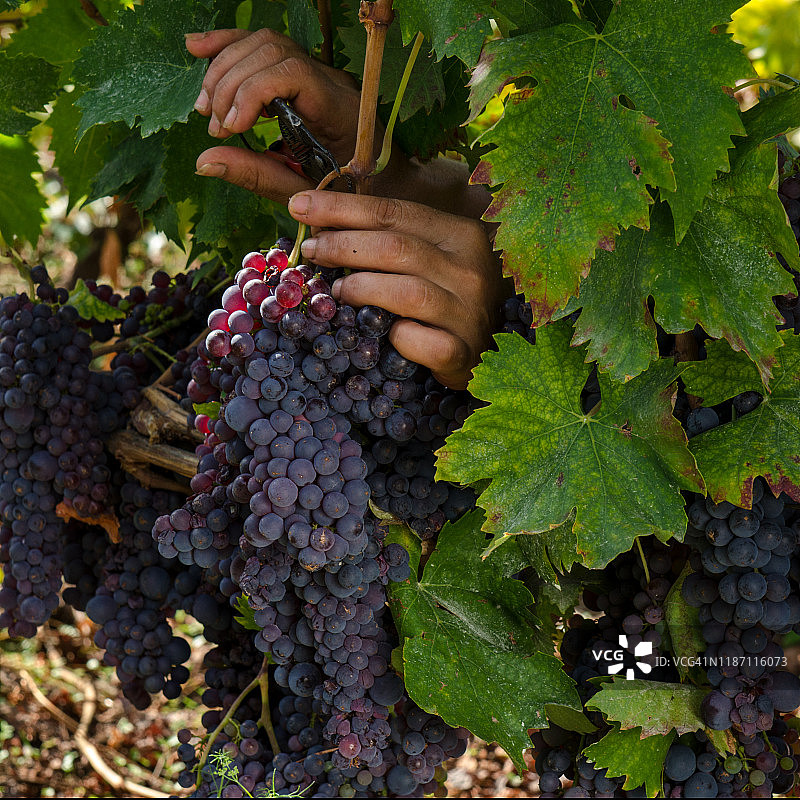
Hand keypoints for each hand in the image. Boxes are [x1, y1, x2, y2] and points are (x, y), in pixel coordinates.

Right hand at [186, 28, 491, 218]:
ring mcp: (319, 74)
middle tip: (215, 127)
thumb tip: (205, 160)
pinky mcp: (304, 75)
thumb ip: (259, 176)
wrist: (390, 185)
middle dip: (231, 85)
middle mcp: (332, 82)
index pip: (291, 73)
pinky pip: (266, 49)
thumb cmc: (356, 196)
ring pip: (264, 44)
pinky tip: (198, 50)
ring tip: (206, 111)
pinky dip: (229, 47)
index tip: (229, 129)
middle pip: (271, 51)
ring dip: (224, 70)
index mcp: (340, 110)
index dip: (251, 93)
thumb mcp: (308, 194)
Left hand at [288, 191, 507, 388]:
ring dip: (361, 288)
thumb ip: (390, 239)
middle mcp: (470, 268)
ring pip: (407, 292)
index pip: (394, 212)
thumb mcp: (429, 258)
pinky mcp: (462, 352)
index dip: (343, 208)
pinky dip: (397, 337)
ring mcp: (468, 312)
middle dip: (344, 246)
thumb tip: (325, 225)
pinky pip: (420, 341)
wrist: (485, 348)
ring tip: (335, 291)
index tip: (300, 205)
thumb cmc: (446, 298)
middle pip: (397, 248)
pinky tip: (384, 334)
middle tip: (312, 251)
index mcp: (460, 234)